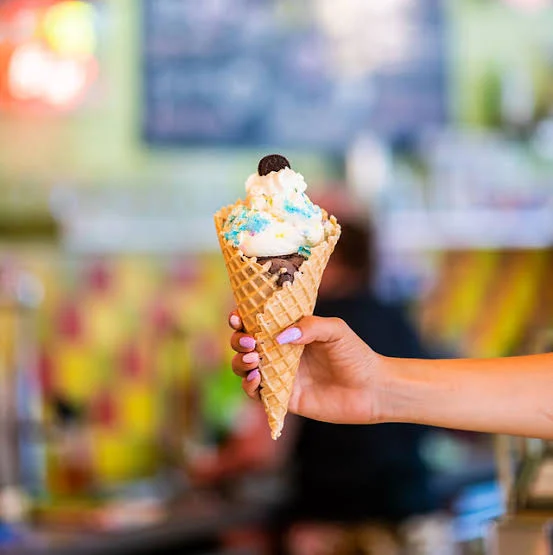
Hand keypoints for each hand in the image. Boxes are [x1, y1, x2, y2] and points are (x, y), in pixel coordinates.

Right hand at [229, 312, 384, 424]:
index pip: (257, 323)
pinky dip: (249, 386)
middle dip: (238, 341)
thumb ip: (309, 326)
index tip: (237, 318)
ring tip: (253, 360)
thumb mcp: (335, 330)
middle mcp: (279, 353)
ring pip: (244, 369)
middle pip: (244, 345)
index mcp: (289, 332)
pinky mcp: (283, 398)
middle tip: (249, 341)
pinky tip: (257, 378)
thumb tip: (278, 337)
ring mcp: (280, 376)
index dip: (241, 319)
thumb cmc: (355, 355)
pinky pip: (256, 393)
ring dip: (240, 363)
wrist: (372, 389)